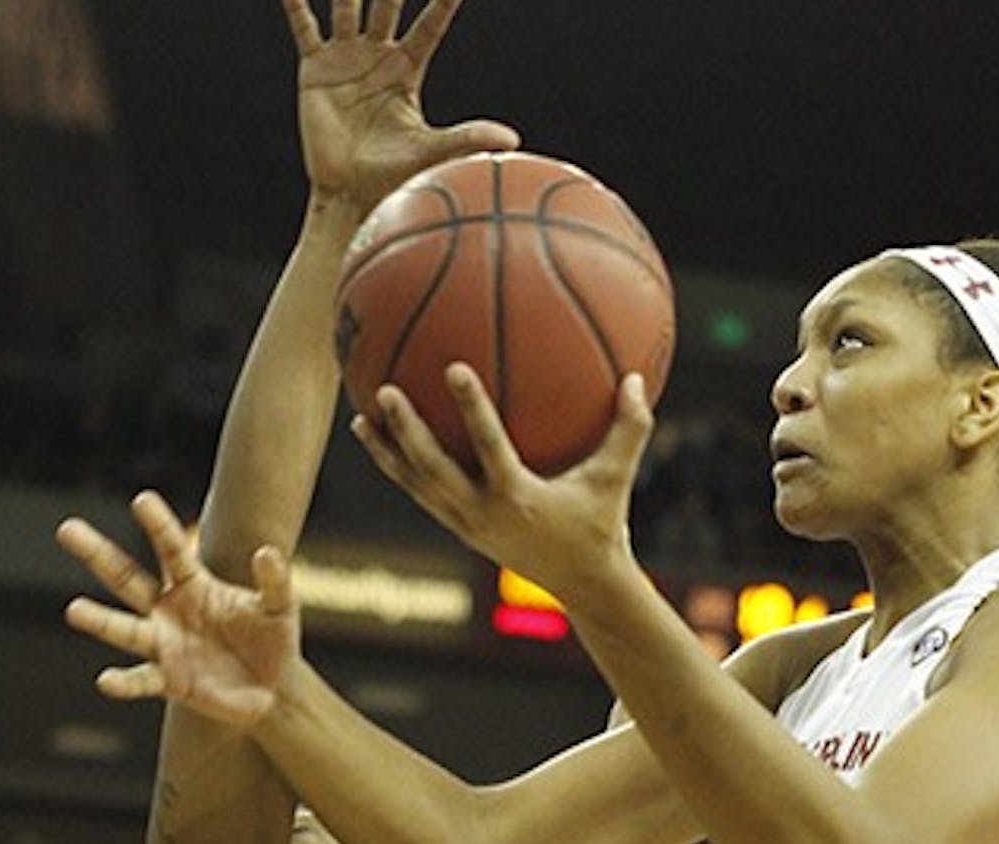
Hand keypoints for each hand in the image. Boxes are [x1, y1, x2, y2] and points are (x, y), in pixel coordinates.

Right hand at [59, 491, 299, 727]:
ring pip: (123, 629)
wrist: (274, 687)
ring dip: (99, 621)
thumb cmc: (273, 638)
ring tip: (74, 610)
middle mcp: (170, 610)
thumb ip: (275, 579)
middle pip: (126, 578)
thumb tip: (267, 552)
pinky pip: (141, 680)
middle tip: (67, 528)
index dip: (158, 524)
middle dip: (98, 554)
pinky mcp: (169, 681)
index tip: (141, 498)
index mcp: (195, 585)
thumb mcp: (280, 605)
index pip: (171, 549)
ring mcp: (164, 645)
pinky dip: (124, 682)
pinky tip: (106, 679)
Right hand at [283, 0, 519, 208]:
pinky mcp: (316, 68)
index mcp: (408, 69)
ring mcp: (346, 58)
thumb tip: (512, 139)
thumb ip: (468, 136)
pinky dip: (296, 4)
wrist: (350, 191)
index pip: (430, 25)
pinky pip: (305, 28)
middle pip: (388, 4)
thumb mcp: (432, 150)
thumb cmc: (394, 175)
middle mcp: (378, 56)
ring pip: (348, 5)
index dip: (443, 2)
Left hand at [350, 365, 653, 599]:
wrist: (582, 584)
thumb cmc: (602, 524)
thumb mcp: (616, 478)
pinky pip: (421, 493)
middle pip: (432, 471)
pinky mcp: (460, 528)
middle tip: (385, 392)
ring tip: (360, 417)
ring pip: (415, 485)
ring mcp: (465, 524)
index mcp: (518, 498)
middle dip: (406, 432)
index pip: (489, 447)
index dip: (470, 408)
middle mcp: (483, 513)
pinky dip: (400, 468)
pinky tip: (384, 441)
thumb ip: (630, 428)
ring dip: (387, 452)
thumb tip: (638, 378)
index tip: (452, 368)